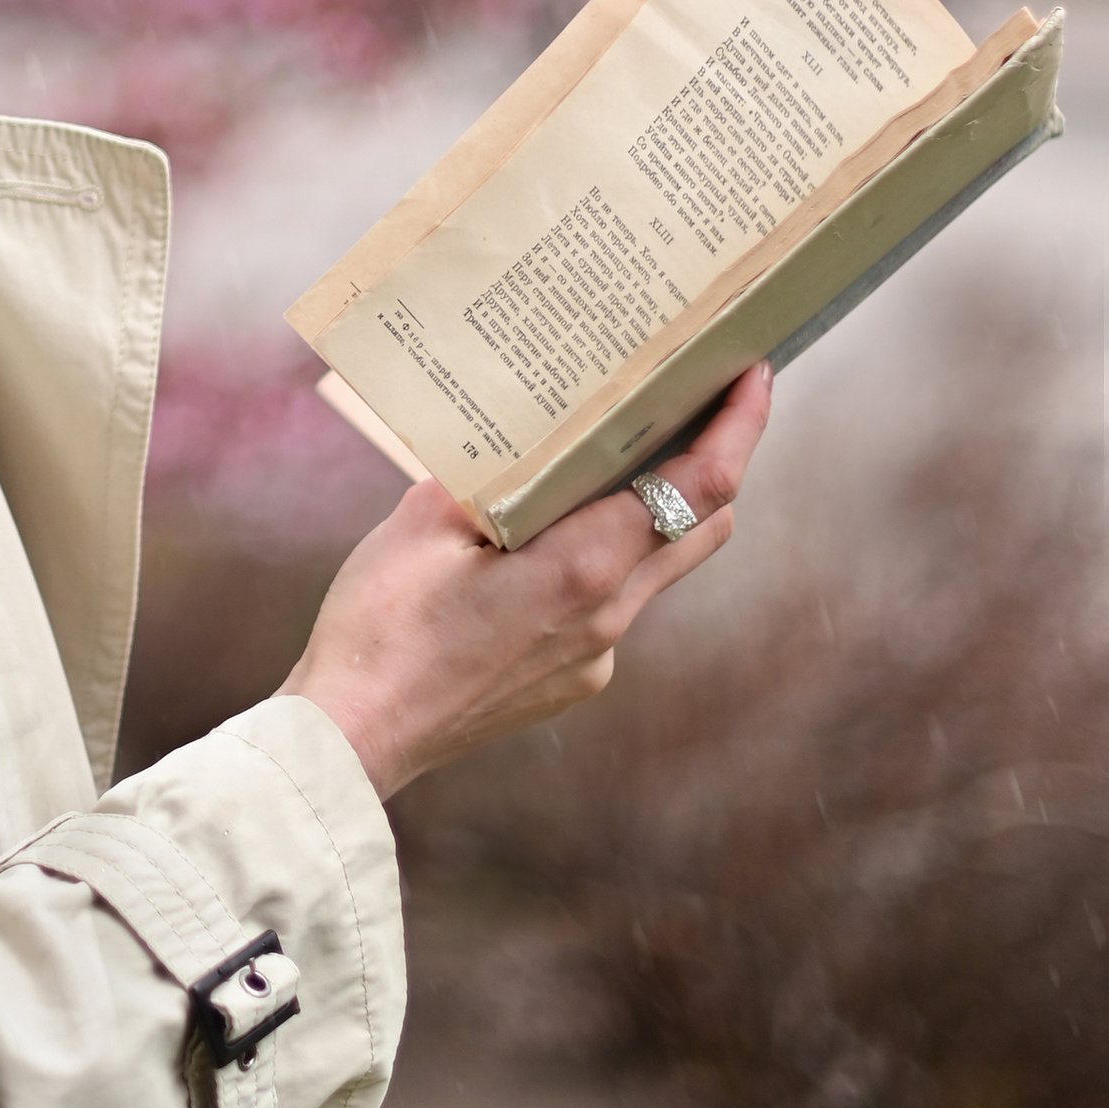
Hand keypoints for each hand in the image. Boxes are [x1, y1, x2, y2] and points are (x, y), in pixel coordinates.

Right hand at [282, 363, 770, 800]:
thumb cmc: (381, 624)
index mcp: (584, 566)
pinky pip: (613, 602)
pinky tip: (545, 536)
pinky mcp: (576, 678)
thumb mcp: (422, 520)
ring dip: (661, 507)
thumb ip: (486, 474)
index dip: (739, 426)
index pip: (699, 485)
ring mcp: (598, 655)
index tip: (754, 374)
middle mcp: (610, 615)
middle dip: (719, 459)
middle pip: (704, 525)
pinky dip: (605, 555)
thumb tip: (520, 440)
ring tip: (620, 455)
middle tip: (702, 398)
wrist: (354, 733)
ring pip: (659, 565)